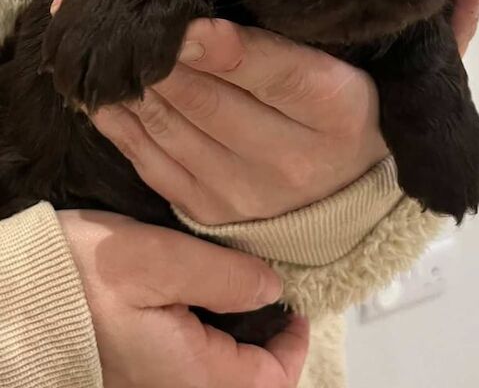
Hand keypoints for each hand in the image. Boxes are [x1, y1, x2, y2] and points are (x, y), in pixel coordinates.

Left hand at [52, 0, 478, 224]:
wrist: (345, 216)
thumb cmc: (371, 131)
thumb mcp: (413, 80)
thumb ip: (447, 25)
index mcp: (338, 116)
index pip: (277, 76)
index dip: (229, 50)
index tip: (186, 19)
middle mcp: (287, 158)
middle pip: (209, 94)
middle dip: (150, 41)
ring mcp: (237, 188)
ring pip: (170, 120)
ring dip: (120, 68)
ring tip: (79, 15)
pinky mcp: (201, 205)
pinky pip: (148, 157)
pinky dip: (116, 116)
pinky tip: (91, 77)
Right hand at [57, 210, 307, 387]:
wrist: (16, 294)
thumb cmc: (81, 277)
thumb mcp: (159, 260)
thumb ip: (224, 277)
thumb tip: (272, 288)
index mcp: (189, 375)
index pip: (270, 381)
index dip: (292, 344)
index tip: (294, 303)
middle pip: (246, 382)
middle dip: (268, 343)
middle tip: (271, 292)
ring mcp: (152, 382)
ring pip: (218, 374)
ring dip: (240, 340)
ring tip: (242, 290)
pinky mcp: (135, 369)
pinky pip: (189, 364)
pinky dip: (210, 337)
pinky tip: (203, 298)